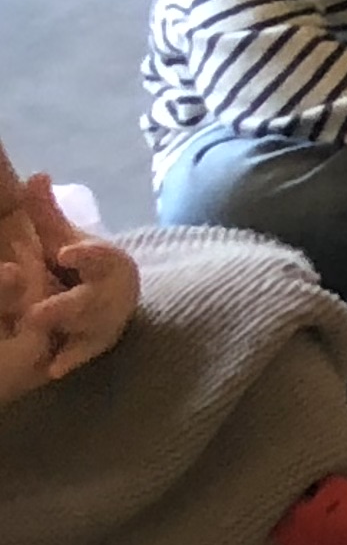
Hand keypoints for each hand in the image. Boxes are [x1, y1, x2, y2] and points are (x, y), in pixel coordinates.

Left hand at [0, 169, 136, 406]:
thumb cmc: (80, 266)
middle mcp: (110, 293)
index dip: (86, 256)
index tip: (63, 253)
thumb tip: (37, 175)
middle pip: (93, 301)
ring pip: (90, 328)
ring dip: (65, 331)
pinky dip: (69, 360)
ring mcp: (104, 322)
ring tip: (36, 329)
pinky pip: (82, 354)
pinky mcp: (93, 345)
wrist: (114, 300)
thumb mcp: (61, 237)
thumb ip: (46, 213)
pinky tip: (52, 369)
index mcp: (108, 263)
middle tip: (35, 314)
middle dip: (67, 306)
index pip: (102, 258)